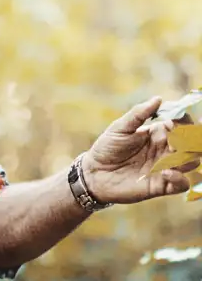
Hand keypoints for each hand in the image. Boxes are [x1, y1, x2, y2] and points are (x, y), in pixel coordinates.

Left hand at [82, 96, 196, 203]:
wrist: (95, 173)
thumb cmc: (107, 148)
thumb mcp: (120, 127)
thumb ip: (138, 114)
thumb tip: (158, 99)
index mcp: (157, 134)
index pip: (180, 125)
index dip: (184, 120)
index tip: (178, 118)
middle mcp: (165, 150)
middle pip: (189, 144)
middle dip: (190, 139)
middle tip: (179, 137)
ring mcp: (165, 167)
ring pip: (190, 162)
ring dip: (187, 157)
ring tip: (173, 152)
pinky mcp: (161, 185)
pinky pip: (181, 184)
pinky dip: (180, 178)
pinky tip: (166, 172)